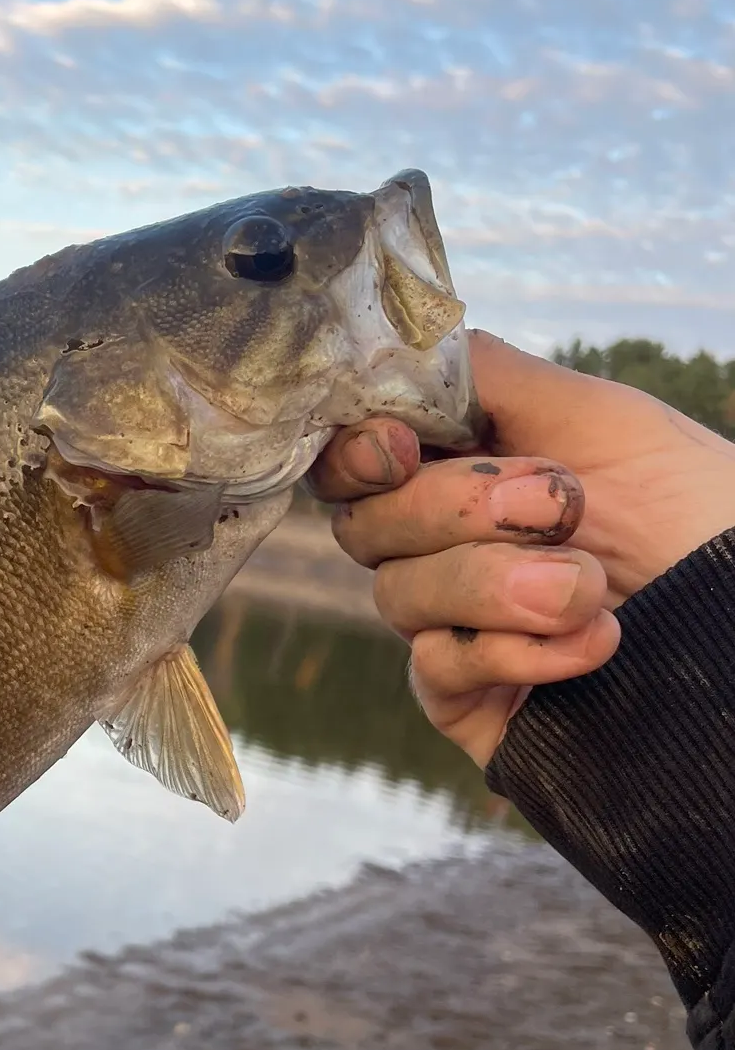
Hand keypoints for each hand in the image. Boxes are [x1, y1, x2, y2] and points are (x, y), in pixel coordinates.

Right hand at [308, 331, 734, 767]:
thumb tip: (392, 352)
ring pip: (396, 596)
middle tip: (559, 503)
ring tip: (592, 588)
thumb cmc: (697, 509)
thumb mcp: (600, 416)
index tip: (398, 449)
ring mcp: (450, 624)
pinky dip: (512, 652)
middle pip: (363, 522)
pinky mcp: (468, 698)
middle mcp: (439, 546)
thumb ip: (485, 376)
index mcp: (457, 469)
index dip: (354, 452)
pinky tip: (592, 645)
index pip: (352, 458)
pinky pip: (438, 669)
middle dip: (453, 509)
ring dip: (494, 584)